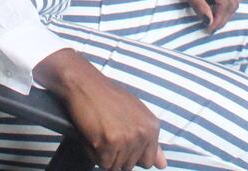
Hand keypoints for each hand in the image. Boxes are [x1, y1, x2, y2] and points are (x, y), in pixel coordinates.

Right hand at [35, 50, 165, 170]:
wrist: (84, 83)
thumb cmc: (107, 97)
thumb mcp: (135, 114)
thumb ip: (150, 141)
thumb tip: (163, 166)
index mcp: (152, 127)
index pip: (148, 161)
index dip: (132, 155)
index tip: (121, 141)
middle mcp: (143, 134)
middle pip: (130, 166)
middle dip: (117, 155)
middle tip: (107, 132)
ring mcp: (126, 139)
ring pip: (115, 166)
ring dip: (104, 155)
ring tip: (100, 133)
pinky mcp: (109, 142)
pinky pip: (102, 163)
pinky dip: (94, 154)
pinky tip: (92, 136)